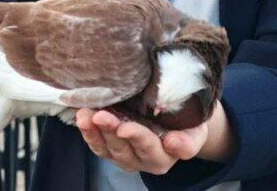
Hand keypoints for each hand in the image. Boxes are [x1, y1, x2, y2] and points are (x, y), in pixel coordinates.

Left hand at [76, 108, 207, 174]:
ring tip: (84, 115)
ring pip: (106, 148)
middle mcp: (142, 161)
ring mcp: (124, 156)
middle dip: (109, 130)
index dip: (136, 137)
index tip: (124, 127)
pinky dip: (87, 131)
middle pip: (123, 148)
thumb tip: (173, 143)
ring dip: (93, 132)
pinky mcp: (111, 149)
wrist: (177, 119)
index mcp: (164, 157)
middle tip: (99, 115)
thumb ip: (187, 142)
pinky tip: (81, 117)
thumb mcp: (195, 130)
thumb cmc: (187, 122)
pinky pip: (97, 145)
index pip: (148, 147)